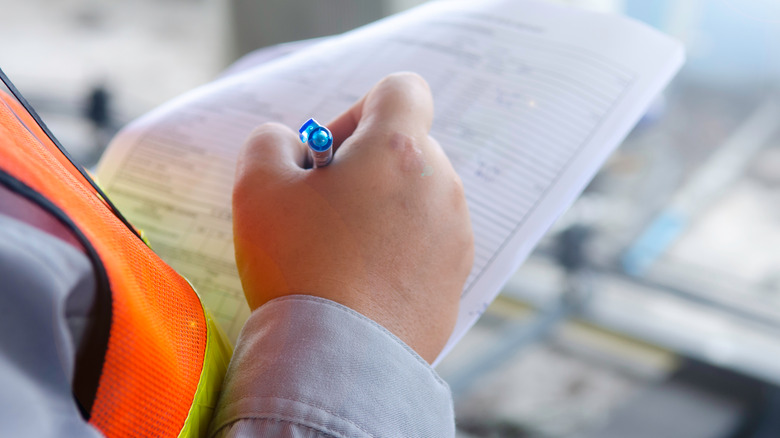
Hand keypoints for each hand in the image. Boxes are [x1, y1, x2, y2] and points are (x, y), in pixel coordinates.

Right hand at [232, 73, 473, 362]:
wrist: (338, 360)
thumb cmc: (297, 266)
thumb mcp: (257, 187)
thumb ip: (270, 142)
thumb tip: (293, 146)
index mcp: (400, 150)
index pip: (402, 90)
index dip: (360, 109)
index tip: (330, 156)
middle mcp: (441, 186)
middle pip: (407, 148)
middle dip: (365, 165)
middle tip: (322, 208)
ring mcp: (456, 235)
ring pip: (417, 198)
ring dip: (381, 209)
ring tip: (339, 252)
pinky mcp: (456, 279)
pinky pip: (426, 244)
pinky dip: (397, 251)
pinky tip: (360, 283)